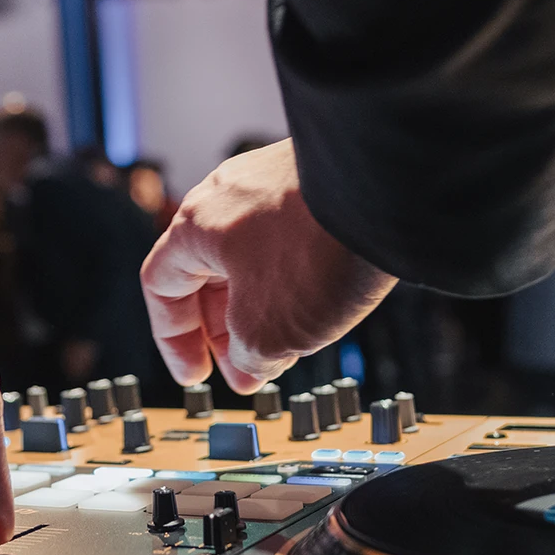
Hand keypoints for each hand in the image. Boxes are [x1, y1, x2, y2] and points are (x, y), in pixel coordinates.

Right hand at [140, 140, 394, 392]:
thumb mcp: (266, 331)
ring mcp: (273, 182)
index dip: (175, 340)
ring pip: (251, 257)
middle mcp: (229, 194)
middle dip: (225, 329)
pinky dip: (292, 277)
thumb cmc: (320, 250)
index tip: (196, 373)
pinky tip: (320, 303)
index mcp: (196, 225)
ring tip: (289, 344)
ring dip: (261, 306)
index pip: (161, 286)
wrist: (394, 192)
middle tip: (248, 368)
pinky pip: (287, 239)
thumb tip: (251, 366)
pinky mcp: (314, 183)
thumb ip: (245, 358)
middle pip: (207, 273)